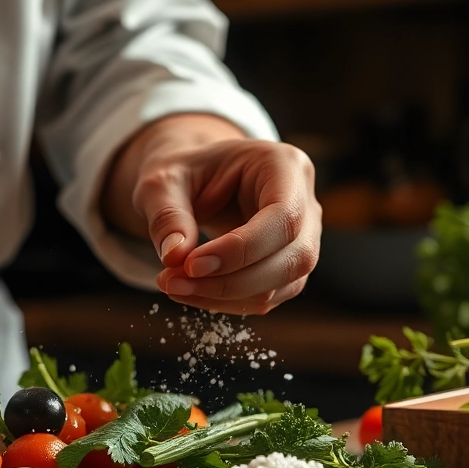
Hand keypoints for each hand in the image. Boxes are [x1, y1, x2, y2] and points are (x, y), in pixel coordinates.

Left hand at [104, 115, 320, 314]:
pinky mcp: (288, 267)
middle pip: (291, 258)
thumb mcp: (163, 181)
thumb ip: (167, 214)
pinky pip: (268, 296)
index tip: (191, 265)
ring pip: (282, 285)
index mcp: (285, 166)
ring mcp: (303, 238)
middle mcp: (305, 202)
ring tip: (174, 285)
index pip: (283, 217)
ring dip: (225, 296)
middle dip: (230, 281)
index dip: (241, 249)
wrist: (192, 181)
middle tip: (172, 282)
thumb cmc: (183, 173)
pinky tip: (191, 290)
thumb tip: (175, 256)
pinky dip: (227, 301)